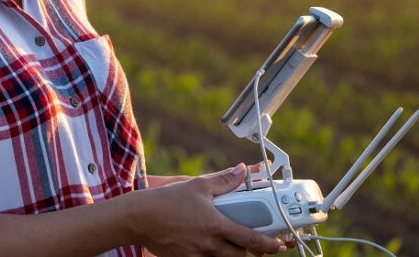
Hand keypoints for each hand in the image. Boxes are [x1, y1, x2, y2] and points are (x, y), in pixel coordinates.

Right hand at [131, 163, 285, 256]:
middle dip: (250, 251)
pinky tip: (209, 245)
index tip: (278, 245)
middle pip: (241, 256)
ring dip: (232, 253)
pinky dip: (213, 256)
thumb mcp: (199, 186)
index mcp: (216, 225)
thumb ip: (224, 180)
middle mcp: (209, 245)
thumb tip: (242, 171)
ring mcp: (197, 256)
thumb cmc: (168, 201)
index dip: (268, 244)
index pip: (251, 240)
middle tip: (253, 242)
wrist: (140, 218)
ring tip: (231, 243)